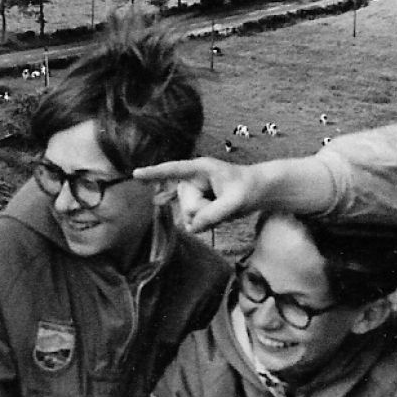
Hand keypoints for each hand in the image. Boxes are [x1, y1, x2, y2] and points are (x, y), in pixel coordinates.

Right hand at [133, 155, 264, 233]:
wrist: (259, 190)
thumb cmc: (249, 188)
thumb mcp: (235, 202)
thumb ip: (214, 214)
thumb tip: (194, 227)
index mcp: (200, 169)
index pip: (173, 171)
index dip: (155, 173)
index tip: (136, 173)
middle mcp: (193, 179)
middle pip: (186, 204)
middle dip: (204, 211)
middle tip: (224, 204)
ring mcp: (195, 191)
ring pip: (189, 215)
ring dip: (206, 218)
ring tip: (222, 209)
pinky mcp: (198, 201)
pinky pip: (188, 214)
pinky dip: (187, 216)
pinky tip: (157, 202)